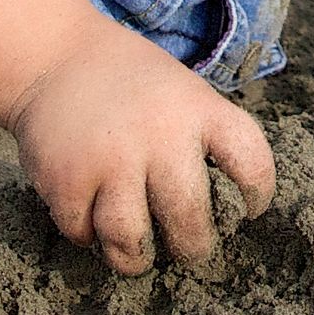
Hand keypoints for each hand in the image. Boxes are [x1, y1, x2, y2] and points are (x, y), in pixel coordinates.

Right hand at [4, 15, 273, 274]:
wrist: (54, 56)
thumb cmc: (133, 85)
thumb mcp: (183, 91)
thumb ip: (204, 139)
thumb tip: (225, 210)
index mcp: (197, 109)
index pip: (250, 161)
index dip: (259, 194)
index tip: (251, 210)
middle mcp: (158, 134)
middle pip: (189, 217)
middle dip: (194, 247)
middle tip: (190, 249)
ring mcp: (109, 158)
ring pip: (132, 238)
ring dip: (136, 258)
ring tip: (138, 255)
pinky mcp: (65, 179)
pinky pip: (83, 232)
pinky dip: (87, 235)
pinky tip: (91, 221)